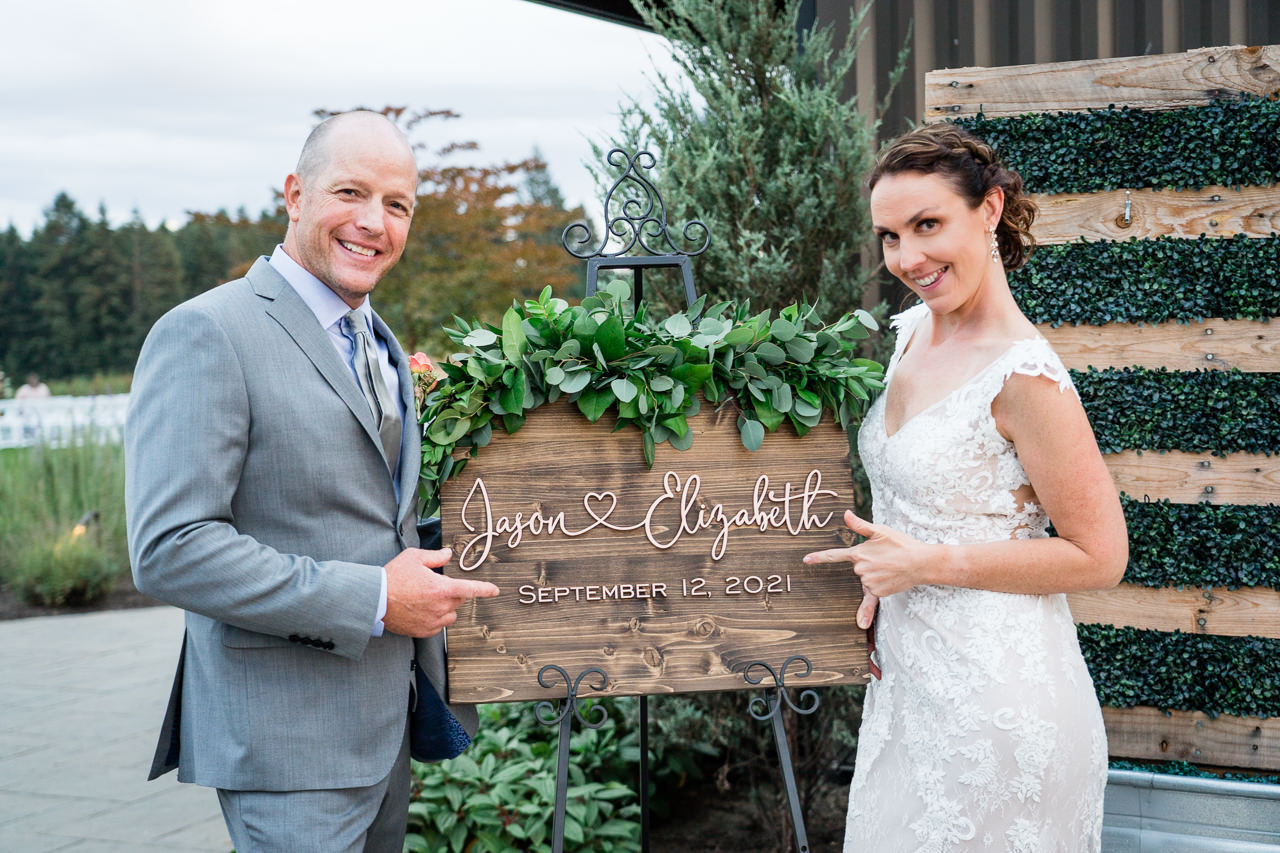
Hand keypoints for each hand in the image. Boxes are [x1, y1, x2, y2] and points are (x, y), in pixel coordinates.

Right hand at [383, 547, 499, 637]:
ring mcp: (433, 621)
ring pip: (450, 615)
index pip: (471, 589)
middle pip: (459, 600)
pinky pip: (438, 626)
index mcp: (442, 588)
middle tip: (433, 585)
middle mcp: (441, 607)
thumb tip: (448, 554)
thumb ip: (435, 556)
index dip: (485, 589)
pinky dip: (434, 618)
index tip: (495, 591)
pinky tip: (420, 610)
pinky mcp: (424, 631)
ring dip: (445, 607)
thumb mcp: (414, 558)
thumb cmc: (393, 576)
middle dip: (452, 592)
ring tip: (426, 599)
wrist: (375, 599)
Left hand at [803, 510, 930, 623]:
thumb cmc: (901, 544)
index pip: (834, 555)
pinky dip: (881, 585)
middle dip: (869, 562)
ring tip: (891, 566)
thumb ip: (860, 525)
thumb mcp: (881, 530)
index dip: (819, 557)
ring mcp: (869, 582)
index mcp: (858, 553)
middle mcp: (860, 569)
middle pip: (858, 567)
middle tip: (886, 557)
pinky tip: (891, 578)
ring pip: (866, 579)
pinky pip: (873, 592)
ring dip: (876, 573)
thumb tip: (845, 514)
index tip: (805, 560)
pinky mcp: (878, 593)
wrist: (921, 562)